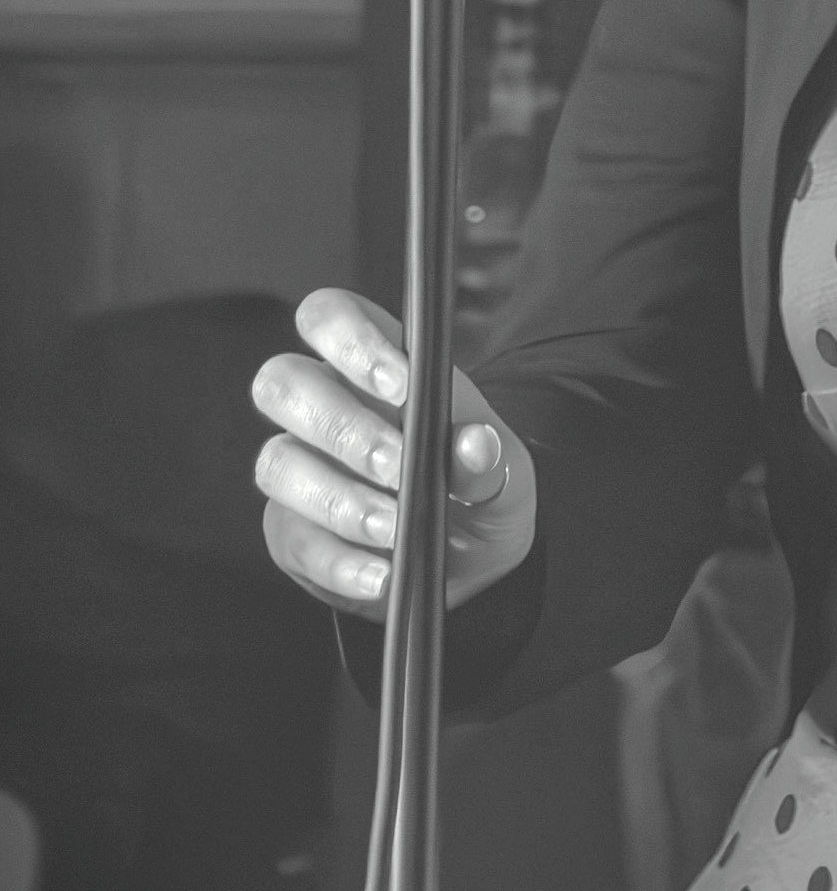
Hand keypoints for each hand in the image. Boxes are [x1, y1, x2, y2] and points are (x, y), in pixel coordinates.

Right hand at [251, 287, 536, 617]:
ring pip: (276, 463)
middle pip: (281, 382)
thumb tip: (475, 445)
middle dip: (340, 426)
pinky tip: (381, 574)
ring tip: (395, 529)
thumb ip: (493, 457)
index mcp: (376, 369)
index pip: (329, 316)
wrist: (471, 568)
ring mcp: (299, 470)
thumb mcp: (506, 474)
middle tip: (397, 467)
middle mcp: (324, 409)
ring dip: (340, 499)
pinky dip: (339, 561)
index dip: (349, 339)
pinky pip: (292, 539)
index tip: (399, 384)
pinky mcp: (291, 533)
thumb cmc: (479, 493)